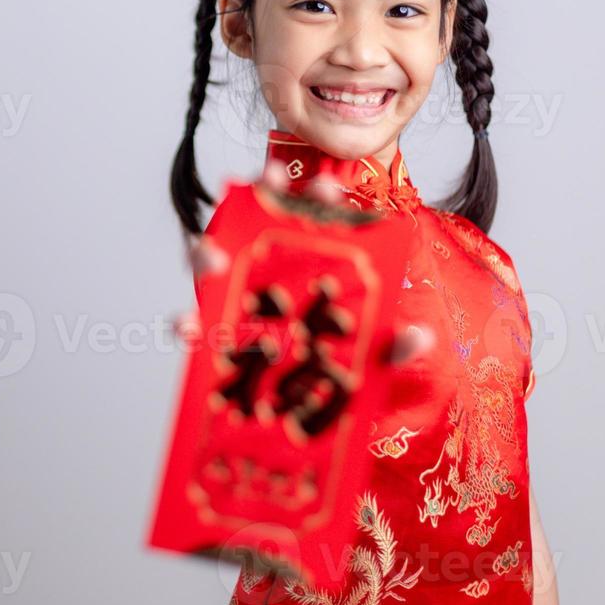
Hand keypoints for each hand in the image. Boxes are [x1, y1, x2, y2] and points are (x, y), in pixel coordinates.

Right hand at [177, 159, 432, 366]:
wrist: (315, 418)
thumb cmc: (341, 372)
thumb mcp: (372, 357)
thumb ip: (393, 346)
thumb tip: (418, 338)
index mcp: (307, 270)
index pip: (312, 223)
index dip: (316, 198)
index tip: (326, 186)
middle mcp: (267, 277)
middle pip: (255, 227)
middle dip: (255, 201)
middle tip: (261, 190)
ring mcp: (237, 303)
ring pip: (214, 266)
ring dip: (208, 252)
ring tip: (212, 258)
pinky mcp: (215, 338)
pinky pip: (194, 324)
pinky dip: (186, 323)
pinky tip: (187, 325)